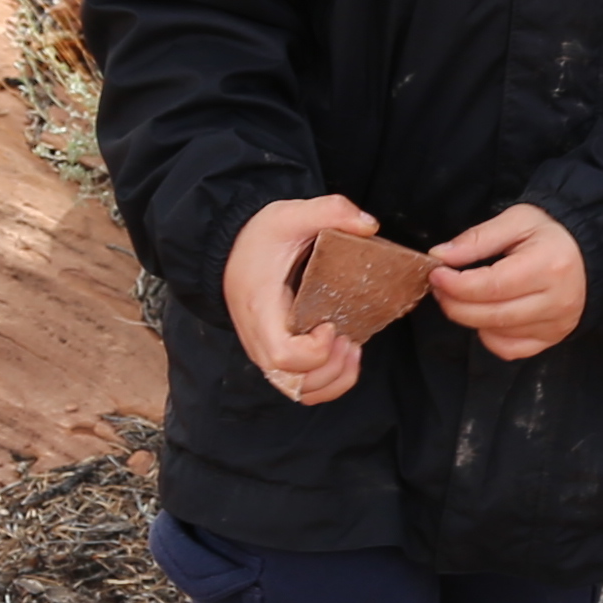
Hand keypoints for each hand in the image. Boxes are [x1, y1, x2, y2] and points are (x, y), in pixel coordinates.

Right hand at [226, 194, 380, 407]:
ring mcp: (266, 352)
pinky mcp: (278, 356)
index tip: (330, 325)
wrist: (234, 247)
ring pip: (300, 392)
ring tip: (350, 346)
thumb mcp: (290, 213)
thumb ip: (329, 211)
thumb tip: (369, 225)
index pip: (281, 356)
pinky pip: (302, 388)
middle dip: (331, 367)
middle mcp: (258, 339)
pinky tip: (345, 356)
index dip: (313, 351)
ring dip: (334, 378)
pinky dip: (329, 383)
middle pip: (294, 382)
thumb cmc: (260, 236)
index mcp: (260, 309)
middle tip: (348, 336)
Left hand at [429, 201, 588, 361]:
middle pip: (491, 315)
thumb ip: (477, 238)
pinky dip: (490, 337)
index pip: (492, 286)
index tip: (436, 273)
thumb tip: (440, 256)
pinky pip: (509, 350)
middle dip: (454, 303)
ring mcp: (556, 325)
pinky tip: (487, 316)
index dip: (456, 285)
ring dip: (468, 318)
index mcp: (548, 266)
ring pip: (497, 334)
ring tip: (460, 296)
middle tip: (440, 286)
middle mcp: (556, 301)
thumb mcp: (517, 220)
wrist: (589, 252)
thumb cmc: (551, 233)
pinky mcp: (553, 338)